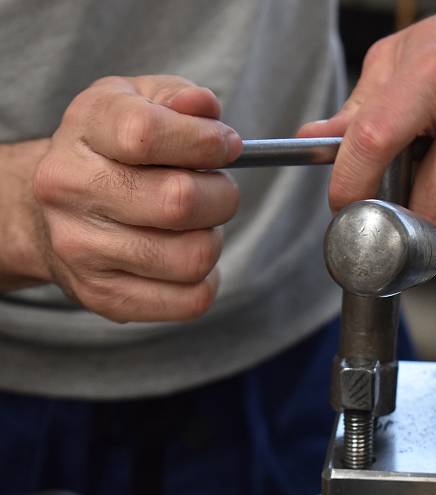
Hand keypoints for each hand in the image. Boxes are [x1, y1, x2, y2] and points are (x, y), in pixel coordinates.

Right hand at [23, 75, 240, 321]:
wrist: (54, 211)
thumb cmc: (114, 149)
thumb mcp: (141, 102)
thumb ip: (180, 98)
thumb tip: (205, 108)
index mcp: (84, 129)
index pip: (147, 134)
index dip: (204, 141)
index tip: (226, 146)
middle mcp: (71, 189)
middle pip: (179, 202)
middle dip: (221, 196)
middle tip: (216, 190)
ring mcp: (82, 249)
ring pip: (193, 257)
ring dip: (213, 239)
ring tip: (195, 226)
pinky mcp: (103, 296)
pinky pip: (191, 300)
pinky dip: (207, 279)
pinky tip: (186, 254)